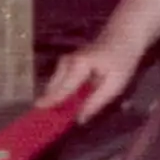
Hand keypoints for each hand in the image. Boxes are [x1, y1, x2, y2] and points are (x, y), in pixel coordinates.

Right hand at [38, 0, 159, 121]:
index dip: (49, 106)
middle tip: (46, 124)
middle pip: (52, 90)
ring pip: (54, 87)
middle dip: (50, 106)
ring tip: (55, 117)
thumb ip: (96, 102)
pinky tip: (65, 105)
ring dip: (56, 101)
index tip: (36, 117)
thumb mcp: (115, 85)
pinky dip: (60, 95)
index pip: (61, 91)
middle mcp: (66, 63)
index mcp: (78, 66)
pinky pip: (58, 84)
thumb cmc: (122, 60)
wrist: (123, 36)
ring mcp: (64, 62)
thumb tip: (79, 120)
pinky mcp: (65, 64)